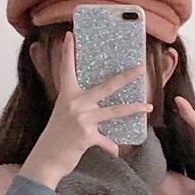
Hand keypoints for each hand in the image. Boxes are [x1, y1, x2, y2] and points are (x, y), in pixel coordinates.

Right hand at [20, 31, 153, 188]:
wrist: (46, 159)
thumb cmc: (56, 138)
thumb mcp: (64, 116)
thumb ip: (80, 107)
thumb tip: (98, 108)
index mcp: (67, 95)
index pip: (68, 69)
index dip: (68, 52)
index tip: (70, 35)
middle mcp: (74, 103)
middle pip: (106, 86)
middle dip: (125, 77)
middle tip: (140, 68)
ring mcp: (81, 119)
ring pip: (113, 111)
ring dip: (133, 109)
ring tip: (147, 107)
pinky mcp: (86, 136)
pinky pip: (106, 141)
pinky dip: (111, 147)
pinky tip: (114, 151)